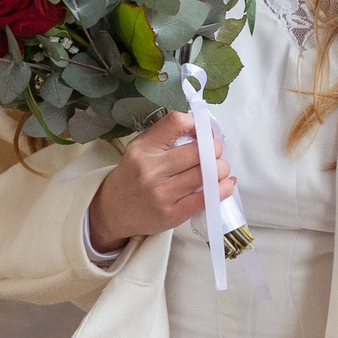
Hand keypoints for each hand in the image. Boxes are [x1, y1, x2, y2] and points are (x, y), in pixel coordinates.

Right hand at [88, 109, 234, 249]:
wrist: (112, 211)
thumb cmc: (133, 177)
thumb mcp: (140, 150)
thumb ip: (167, 138)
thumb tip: (206, 130)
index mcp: (142, 148)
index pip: (176, 123)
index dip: (198, 122)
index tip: (204, 129)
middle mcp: (150, 169)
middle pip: (199, 150)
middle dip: (215, 148)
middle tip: (216, 152)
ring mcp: (161, 193)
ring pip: (206, 173)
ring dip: (222, 168)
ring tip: (220, 168)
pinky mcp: (172, 214)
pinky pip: (206, 198)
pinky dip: (223, 189)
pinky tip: (225, 184)